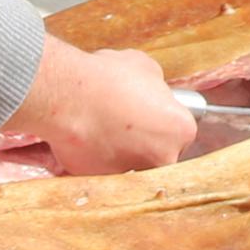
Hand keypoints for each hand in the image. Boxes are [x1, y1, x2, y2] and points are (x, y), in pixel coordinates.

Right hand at [6, 42, 193, 170]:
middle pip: (159, 153)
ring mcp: (133, 173)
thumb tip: (153, 93)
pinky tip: (87, 137)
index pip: (179, 132)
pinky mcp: (102, 181)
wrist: (69, 97)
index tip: (146, 113)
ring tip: (103, 129)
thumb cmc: (108, 79)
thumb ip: (158, 88)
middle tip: (123, 121)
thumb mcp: (146, 68)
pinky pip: (103, 171)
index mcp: (181, 131)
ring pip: (130, 165)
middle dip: (143, 140)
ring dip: (120, 151)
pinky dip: (96, 158)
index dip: (161, 121)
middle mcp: (163, 158)